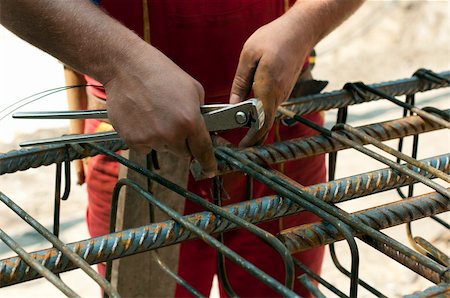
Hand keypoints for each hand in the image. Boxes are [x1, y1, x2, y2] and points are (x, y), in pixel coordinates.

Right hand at [105, 43, 216, 176]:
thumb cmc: (160, 73)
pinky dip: (145, 137)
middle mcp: (171, 135)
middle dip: (182, 142)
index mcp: (190, 122)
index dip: (208, 163)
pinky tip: (141, 118)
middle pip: (183, 152)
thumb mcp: (193, 88)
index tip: (210, 170)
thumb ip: (200, 112)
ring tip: (154, 114)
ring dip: (162, 138)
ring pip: (163, 148)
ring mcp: (151, 139)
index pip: (203, 151)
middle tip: (173, 122)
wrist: (125, 67)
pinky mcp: (132, 140)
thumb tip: (203, 127)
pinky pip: (145, 147)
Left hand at [230, 10, 312, 146]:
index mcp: (267, 88)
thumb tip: (233, 104)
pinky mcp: (284, 89)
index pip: (262, 122)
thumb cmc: (274, 38)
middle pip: (265, 123)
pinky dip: (261, 113)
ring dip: (256, 125)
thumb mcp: (249, 55)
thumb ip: (240, 82)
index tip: (242, 149)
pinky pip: (271, 106)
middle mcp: (278, 95)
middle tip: (238, 146)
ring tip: (240, 133)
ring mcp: (284, 93)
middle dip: (253, 137)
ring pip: (268, 115)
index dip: (252, 139)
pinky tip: (249, 113)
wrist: (301, 30)